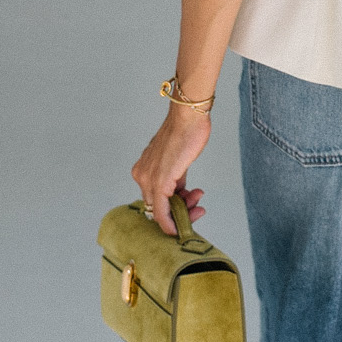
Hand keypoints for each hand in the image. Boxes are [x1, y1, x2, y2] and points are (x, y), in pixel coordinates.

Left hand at [131, 105, 210, 234]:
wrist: (189, 118)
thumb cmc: (186, 134)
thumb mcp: (177, 162)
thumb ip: (174, 179)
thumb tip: (180, 196)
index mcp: (142, 170)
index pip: (155, 199)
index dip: (172, 209)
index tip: (191, 207)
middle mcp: (141, 176)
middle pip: (158, 207)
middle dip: (181, 212)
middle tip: (198, 209)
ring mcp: (148, 180)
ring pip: (161, 211)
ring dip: (183, 213)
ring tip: (199, 200)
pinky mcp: (159, 182)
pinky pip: (162, 211)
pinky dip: (171, 222)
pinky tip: (184, 223)